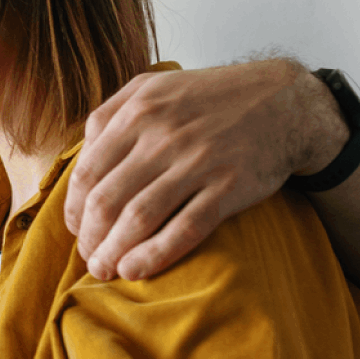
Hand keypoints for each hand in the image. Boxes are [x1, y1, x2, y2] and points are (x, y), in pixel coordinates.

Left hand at [64, 58, 347, 281]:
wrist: (284, 102)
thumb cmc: (210, 99)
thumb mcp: (154, 88)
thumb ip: (110, 116)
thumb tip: (79, 159)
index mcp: (138, 111)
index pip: (88, 173)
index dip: (75, 210)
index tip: (77, 230)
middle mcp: (163, 135)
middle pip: (107, 201)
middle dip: (90, 238)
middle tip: (90, 257)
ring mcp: (197, 162)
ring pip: (138, 219)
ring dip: (114, 252)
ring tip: (106, 269)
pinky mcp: (229, 186)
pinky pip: (183, 229)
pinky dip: (154, 255)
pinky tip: (135, 270)